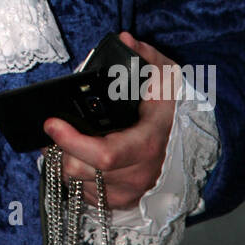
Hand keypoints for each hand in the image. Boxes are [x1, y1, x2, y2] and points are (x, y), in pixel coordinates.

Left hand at [41, 31, 178, 208]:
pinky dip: (76, 174)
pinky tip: (79, 155)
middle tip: (51, 128)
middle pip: (81, 170)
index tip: (52, 123)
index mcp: (146, 145)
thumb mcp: (165, 79)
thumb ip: (146, 57)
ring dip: (64, 161)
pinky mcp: (119, 203)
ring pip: (77, 183)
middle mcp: (138, 175)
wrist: (192, 146)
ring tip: (62, 139)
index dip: (73, 141)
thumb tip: (126, 41)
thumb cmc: (173, 112)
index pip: (104, 155)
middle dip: (60, 149)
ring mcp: (128, 192)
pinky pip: (83, 192)